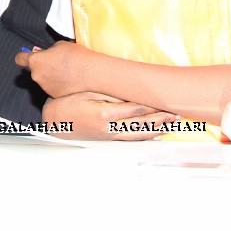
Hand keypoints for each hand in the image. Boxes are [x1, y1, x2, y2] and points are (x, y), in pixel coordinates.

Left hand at [13, 41, 92, 98]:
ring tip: (66, 72)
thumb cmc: (75, 56)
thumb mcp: (60, 45)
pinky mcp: (54, 96)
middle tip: (56, 62)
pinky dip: (58, 85)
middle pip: (34, 70)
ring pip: (43, 79)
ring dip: (50, 76)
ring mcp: (45, 88)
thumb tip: (48, 55)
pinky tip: (69, 80)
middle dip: (42, 67)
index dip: (23, 57)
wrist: (91, 74)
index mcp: (36, 61)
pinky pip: (52, 88)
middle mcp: (37, 76)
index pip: (19, 59)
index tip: (27, 56)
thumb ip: (49, 51)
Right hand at [43, 92, 175, 140]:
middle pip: (142, 122)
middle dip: (161, 118)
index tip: (166, 100)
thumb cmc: (66, 104)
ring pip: (139, 133)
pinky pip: (130, 138)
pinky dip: (145, 136)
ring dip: (157, 128)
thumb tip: (128, 91)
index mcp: (105, 113)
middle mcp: (110, 127)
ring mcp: (110, 135)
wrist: (53, 122)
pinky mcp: (108, 138)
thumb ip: (108, 93)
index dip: (153, 105)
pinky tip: (155, 135)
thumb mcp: (86, 93)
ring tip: (172, 124)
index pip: (136, 108)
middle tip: (177, 113)